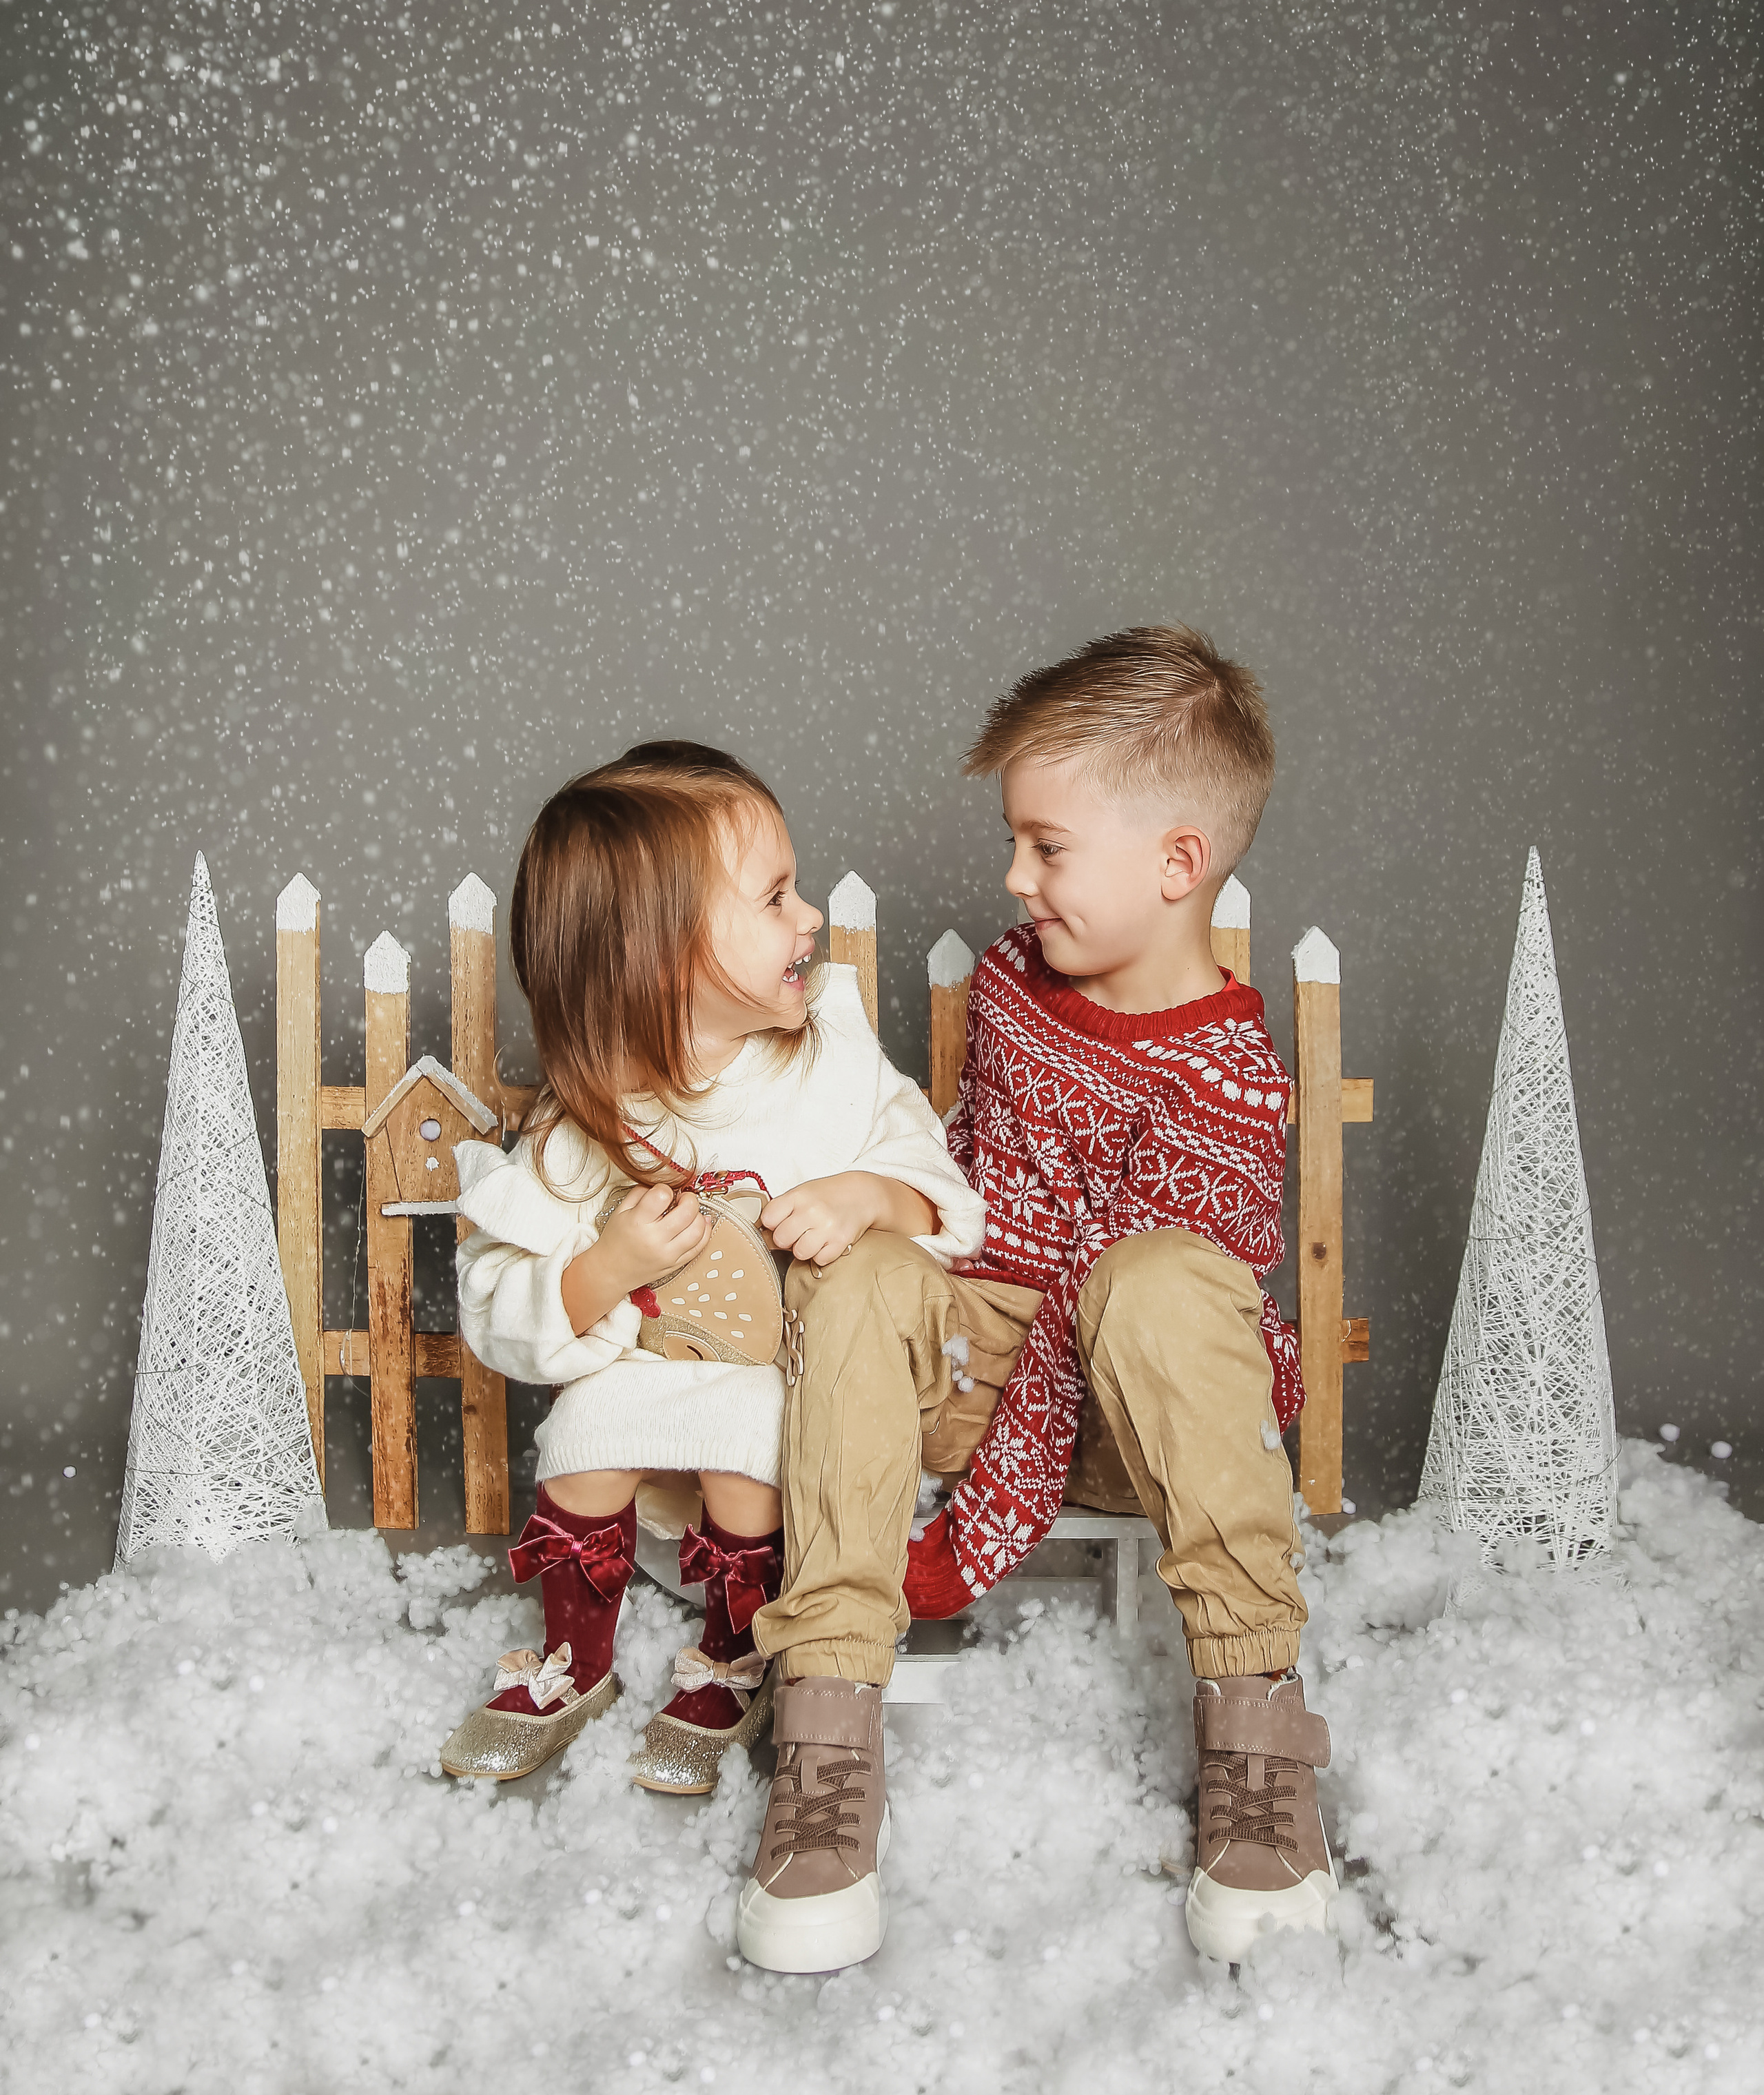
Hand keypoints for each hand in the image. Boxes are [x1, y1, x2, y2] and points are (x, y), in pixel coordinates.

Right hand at [595, 1183, 711, 1290]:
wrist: (610, 1271)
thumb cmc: (615, 1241)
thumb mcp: (620, 1211)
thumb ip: (640, 1193)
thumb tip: (662, 1184)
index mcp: (638, 1222)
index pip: (662, 1195)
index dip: (665, 1189)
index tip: (663, 1192)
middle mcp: (655, 1239)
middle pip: (687, 1211)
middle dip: (689, 1198)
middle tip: (682, 1198)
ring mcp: (668, 1254)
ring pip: (698, 1230)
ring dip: (698, 1215)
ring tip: (689, 1212)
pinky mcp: (676, 1264)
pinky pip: (699, 1247)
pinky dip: (705, 1232)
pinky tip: (701, 1223)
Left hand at [760, 1172, 884, 1267]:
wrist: (863, 1195)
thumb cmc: (828, 1196)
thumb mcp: (802, 1194)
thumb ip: (781, 1211)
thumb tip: (761, 1236)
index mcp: (798, 1196)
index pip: (768, 1218)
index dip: (771, 1224)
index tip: (780, 1222)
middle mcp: (812, 1211)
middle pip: (781, 1239)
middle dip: (787, 1239)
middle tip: (798, 1232)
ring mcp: (827, 1227)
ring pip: (800, 1253)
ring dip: (804, 1249)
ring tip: (813, 1237)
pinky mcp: (841, 1242)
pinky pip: (820, 1259)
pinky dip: (822, 1254)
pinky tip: (826, 1242)